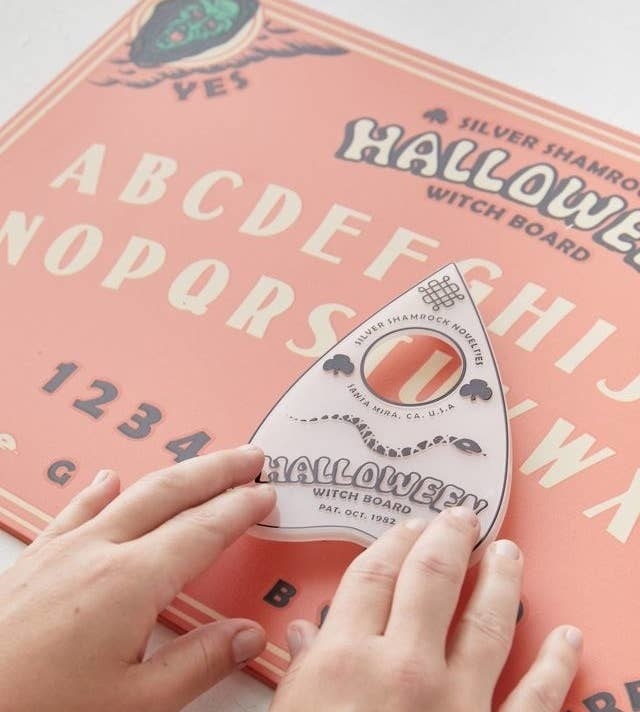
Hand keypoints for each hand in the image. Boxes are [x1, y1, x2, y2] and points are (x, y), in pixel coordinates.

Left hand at [0, 446, 274, 711]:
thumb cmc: (37, 709)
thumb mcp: (134, 704)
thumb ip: (198, 663)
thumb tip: (246, 637)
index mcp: (130, 582)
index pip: (204, 528)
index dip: (240, 507)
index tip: (265, 494)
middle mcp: (97, 551)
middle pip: (172, 492)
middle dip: (218, 470)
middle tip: (250, 457)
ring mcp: (62, 549)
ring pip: (131, 491)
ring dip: (175, 474)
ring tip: (201, 466)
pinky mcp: (35, 560)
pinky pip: (76, 509)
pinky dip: (101, 491)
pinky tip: (108, 479)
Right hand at [271, 508, 581, 711]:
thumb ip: (303, 666)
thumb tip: (305, 626)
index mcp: (346, 660)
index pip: (374, 575)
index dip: (393, 540)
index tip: (408, 523)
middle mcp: (404, 670)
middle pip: (429, 580)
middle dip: (446, 539)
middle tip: (461, 516)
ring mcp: (457, 706)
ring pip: (487, 621)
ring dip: (501, 580)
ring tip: (507, 551)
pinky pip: (537, 699)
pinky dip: (557, 664)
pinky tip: (568, 638)